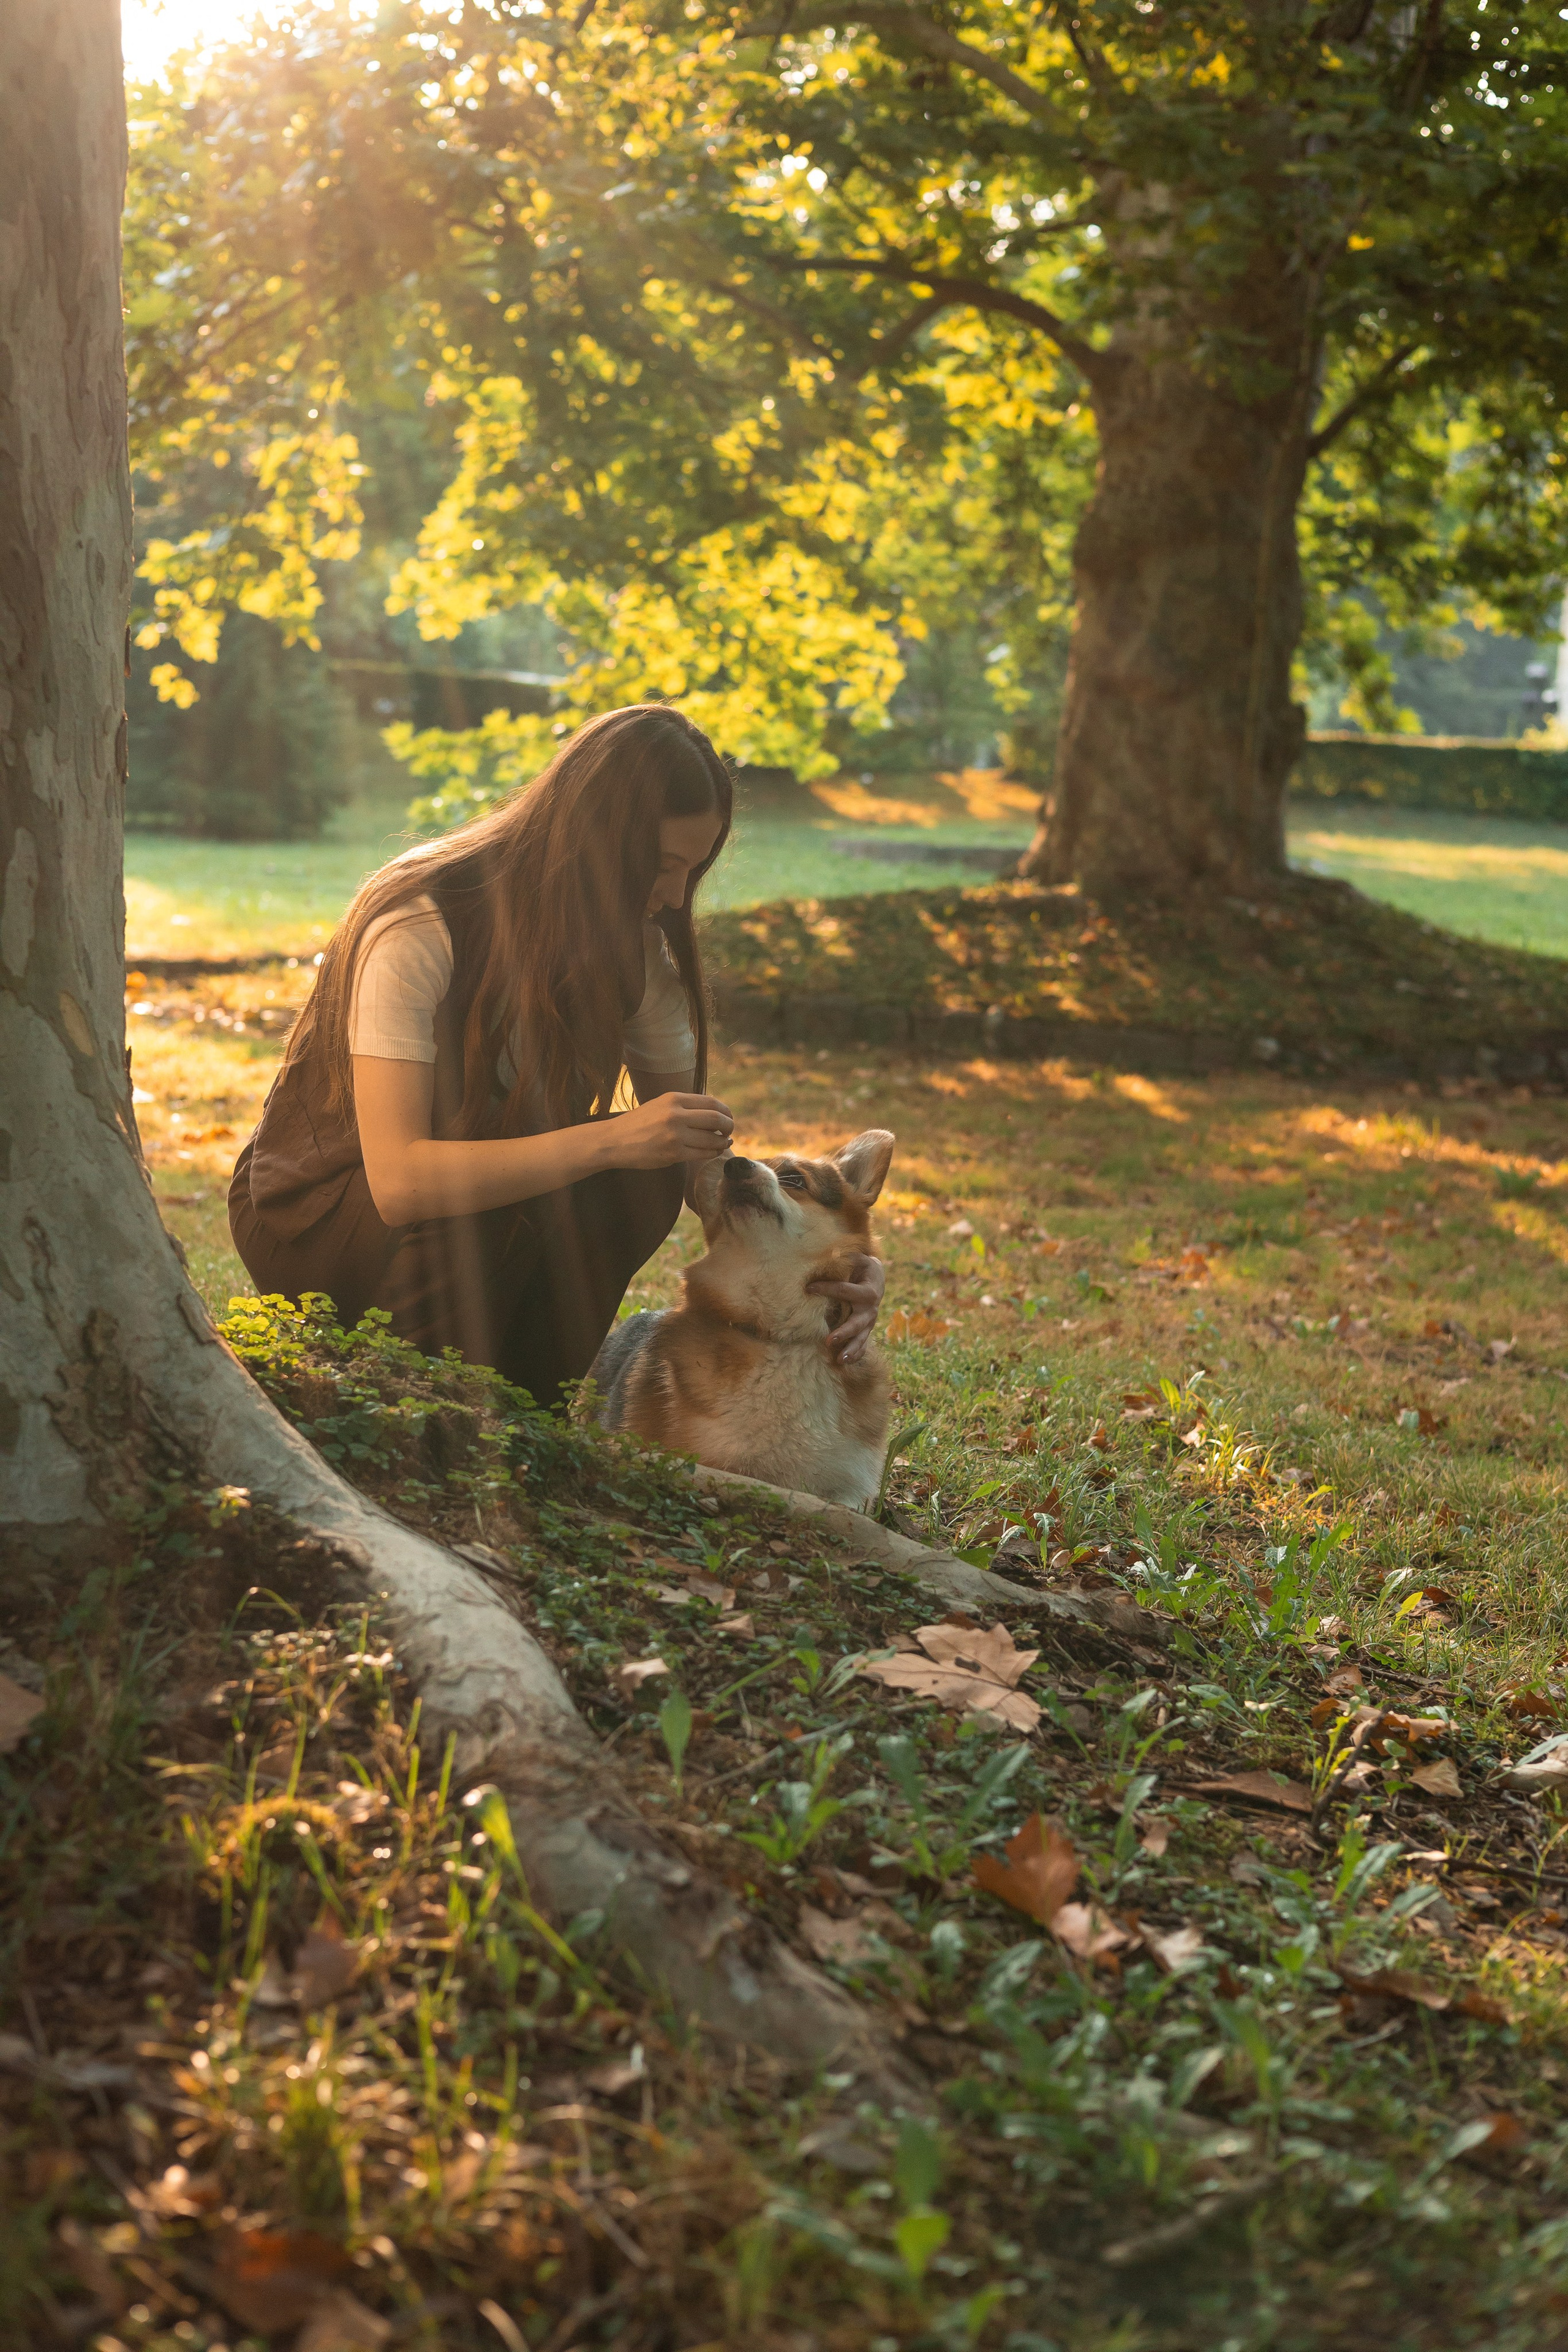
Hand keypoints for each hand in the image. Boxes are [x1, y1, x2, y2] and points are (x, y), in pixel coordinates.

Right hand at [611, 1090, 733, 1169]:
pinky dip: (713, 1153)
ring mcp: (675, 1135)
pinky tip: (713, 1151)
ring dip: (723, 1142)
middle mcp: (675, 1114)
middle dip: (729, 1126)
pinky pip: (702, 1153)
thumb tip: (714, 1112)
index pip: (711, 1102)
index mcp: (673, 1098)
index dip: (725, 1110)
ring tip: (725, 1142)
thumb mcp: (660, 1105)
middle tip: (730, 1131)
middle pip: (716, 1119)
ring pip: (712, 1138)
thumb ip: (684, 1106)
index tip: (729, 1117)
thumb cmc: (638, 1123)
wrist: (614, 1141)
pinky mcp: (673, 1154)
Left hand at [809, 1251, 885, 1366]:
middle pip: (858, 1322)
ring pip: (861, 1338)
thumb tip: (830, 1251)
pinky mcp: (865, 1329)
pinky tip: (844, 1363)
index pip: (845, 1290)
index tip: (808, 1288)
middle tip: (829, 1340)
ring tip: (839, 1359)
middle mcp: (870, 1309)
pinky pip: (862, 1344)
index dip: (827, 1288)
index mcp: (868, 1290)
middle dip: (844, 1332)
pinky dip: (855, 1354)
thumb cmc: (861, 1266)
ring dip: (850, 1349)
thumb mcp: (856, 1258)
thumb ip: (845, 1256)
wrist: (876, 1277)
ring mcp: (869, 1322)